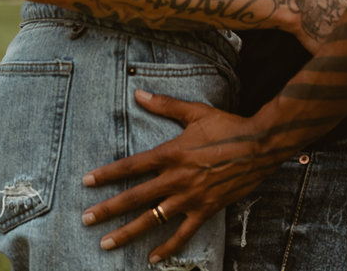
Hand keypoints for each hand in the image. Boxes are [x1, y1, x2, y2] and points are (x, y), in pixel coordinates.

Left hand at [82, 90, 287, 263]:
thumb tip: (138, 93)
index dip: (107, 174)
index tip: (86, 181)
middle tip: (86, 219)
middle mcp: (176, 178)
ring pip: (153, 219)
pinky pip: (184, 233)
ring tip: (107, 243)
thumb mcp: (195, 112)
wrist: (260, 145)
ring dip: (128, 232)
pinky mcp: (207, 209)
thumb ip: (164, 105)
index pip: (131, 166)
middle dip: (108, 209)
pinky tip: (152, 258)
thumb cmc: (227, 126)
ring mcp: (191, 197)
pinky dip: (168, 247)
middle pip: (135, 197)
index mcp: (171, 154)